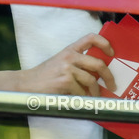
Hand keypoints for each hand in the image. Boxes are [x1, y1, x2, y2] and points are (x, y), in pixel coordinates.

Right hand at [0, 33, 116, 95]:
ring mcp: (67, 68)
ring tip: (95, 97)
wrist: (25, 85)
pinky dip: (84, 98)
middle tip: (112, 84)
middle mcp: (69, 56)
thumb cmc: (45, 76)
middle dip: (109, 76)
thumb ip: (77, 63)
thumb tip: (101, 74)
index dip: (105, 42)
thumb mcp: (61, 63)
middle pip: (98, 63)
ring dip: (96, 92)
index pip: (91, 37)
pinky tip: (81, 100)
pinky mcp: (65, 81)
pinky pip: (82, 91)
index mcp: (70, 49)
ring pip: (91, 80)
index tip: (112, 52)